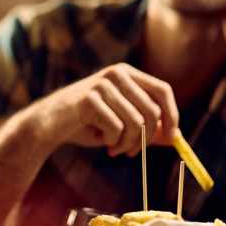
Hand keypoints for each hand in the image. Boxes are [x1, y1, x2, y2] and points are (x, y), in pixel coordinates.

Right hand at [30, 63, 178, 156]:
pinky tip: (101, 141)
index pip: (162, 90)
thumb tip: (176, 137)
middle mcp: (116, 74)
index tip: (172, 137)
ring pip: (136, 123)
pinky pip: (116, 128)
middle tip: (132, 152)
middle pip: (151, 111)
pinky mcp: (88, 99)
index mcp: (126, 74)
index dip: (172, 115)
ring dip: (128, 144)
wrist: (49, 124)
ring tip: (115, 148)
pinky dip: (112, 141)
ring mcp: (101, 85)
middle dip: (146, 139)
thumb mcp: (122, 124)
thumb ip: (147, 128)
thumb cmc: (86, 123)